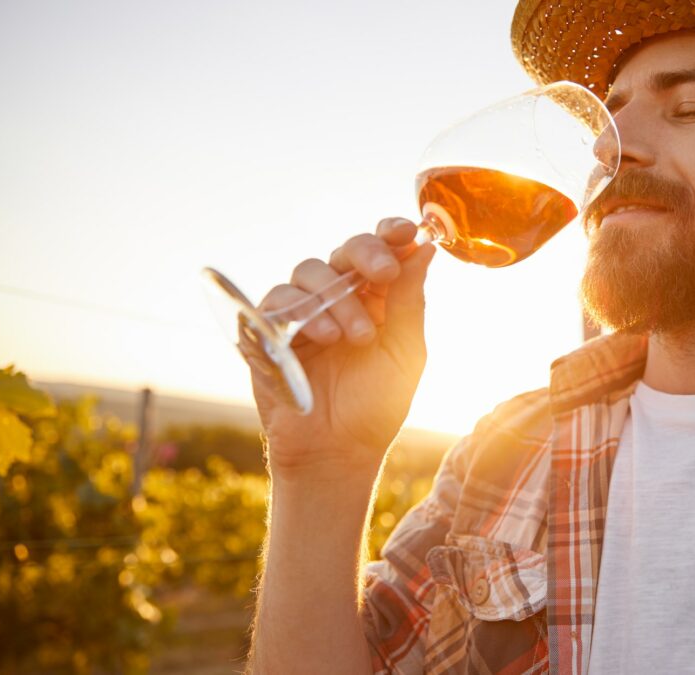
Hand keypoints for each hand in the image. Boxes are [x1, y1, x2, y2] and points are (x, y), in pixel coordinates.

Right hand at [247, 217, 435, 476]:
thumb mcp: (404, 351)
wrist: (339, 451)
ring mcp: (303, 311)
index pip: (380, 250)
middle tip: (384, 272)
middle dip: (366, 253)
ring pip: (310, 271)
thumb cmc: (376, 405)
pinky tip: (325, 339)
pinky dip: (303, 312)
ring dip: (338, 298)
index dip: (390, 233)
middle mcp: (339, 298)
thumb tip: (425, 249)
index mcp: (375, 298)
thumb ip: (409, 301)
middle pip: (344, 251)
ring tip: (355, 337)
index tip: (404, 231)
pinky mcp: (269, 329)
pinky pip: (277, 300)